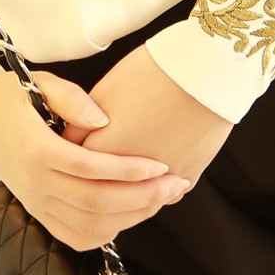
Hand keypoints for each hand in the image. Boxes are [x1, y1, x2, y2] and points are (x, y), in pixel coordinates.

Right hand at [0, 69, 191, 251]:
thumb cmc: (11, 98)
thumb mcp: (38, 83)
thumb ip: (71, 98)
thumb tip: (102, 120)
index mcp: (36, 150)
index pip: (88, 168)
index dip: (127, 170)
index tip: (159, 164)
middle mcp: (35, 183)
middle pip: (94, 202)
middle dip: (141, 197)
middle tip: (174, 184)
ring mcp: (35, 202)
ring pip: (89, 225)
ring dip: (131, 217)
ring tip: (161, 198)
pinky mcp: (38, 212)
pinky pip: (74, 236)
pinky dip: (106, 233)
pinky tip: (131, 216)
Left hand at [70, 45, 233, 198]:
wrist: (203, 71)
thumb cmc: (149, 73)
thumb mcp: (104, 92)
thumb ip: (83, 123)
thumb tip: (74, 141)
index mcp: (100, 151)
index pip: (74, 170)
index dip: (72, 161)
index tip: (72, 154)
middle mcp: (128, 174)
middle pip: (103, 193)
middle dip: (94, 184)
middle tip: (93, 173)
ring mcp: (160, 180)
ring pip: (135, 203)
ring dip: (126, 196)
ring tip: (121, 185)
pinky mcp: (187, 177)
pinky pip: (166, 197)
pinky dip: (157, 192)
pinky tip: (154, 182)